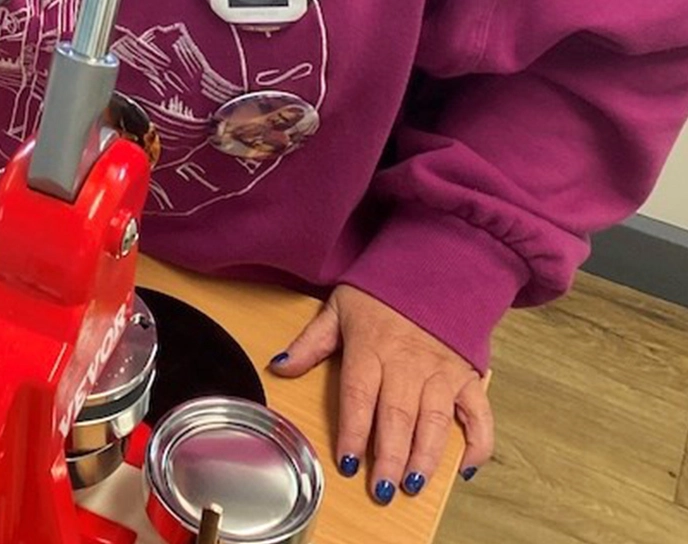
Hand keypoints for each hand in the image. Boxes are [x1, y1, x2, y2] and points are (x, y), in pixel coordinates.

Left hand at [270, 284, 493, 503]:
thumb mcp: (338, 308)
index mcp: (371, 347)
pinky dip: (478, 443)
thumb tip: (279, 367)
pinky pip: (479, 414)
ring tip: (412, 485)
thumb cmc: (381, 292)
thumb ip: (310, 343)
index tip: (346, 463)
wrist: (434, 266)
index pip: (359, 395)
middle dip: (388, 455)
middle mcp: (408, 362)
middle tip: (381, 490)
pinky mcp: (468, 375)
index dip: (352, 430)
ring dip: (425, 456)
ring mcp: (442, 371)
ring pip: (435, 421)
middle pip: (397, 415)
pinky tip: (465, 469)